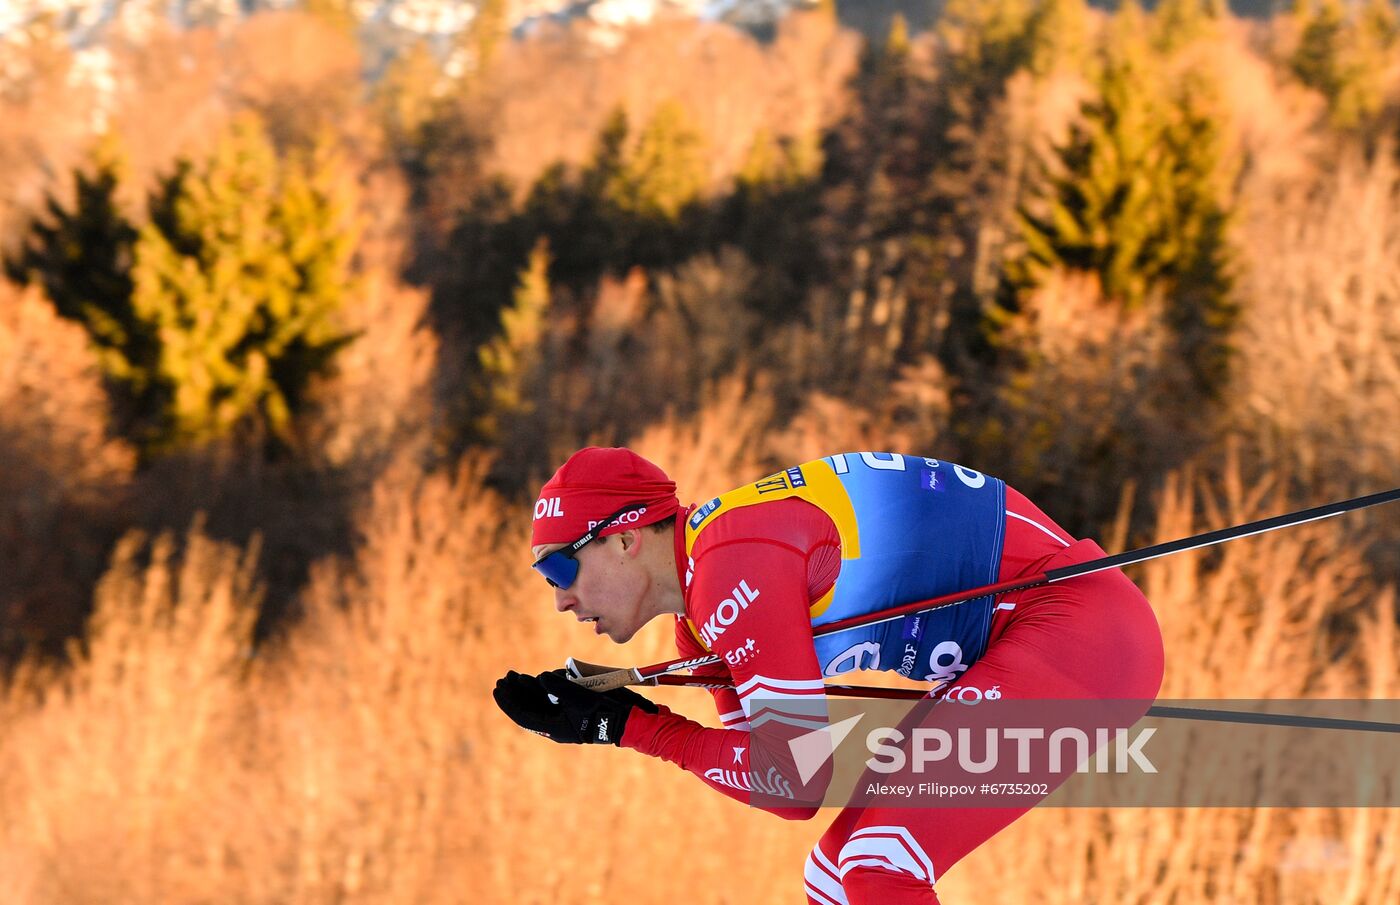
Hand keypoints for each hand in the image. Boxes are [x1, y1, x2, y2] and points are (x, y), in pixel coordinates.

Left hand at [493, 669, 658, 744]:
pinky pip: (554, 700)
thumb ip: (558, 687)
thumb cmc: (606, 710)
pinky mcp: (577, 710)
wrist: (631, 720)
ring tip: (517, 676)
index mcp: (555, 728)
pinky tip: (542, 678)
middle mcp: (558, 724)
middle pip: (530, 707)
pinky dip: (546, 689)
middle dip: (516, 692)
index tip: (498, 687)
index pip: (524, 714)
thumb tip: (542, 678)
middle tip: (505, 677)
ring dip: (529, 689)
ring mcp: (567, 717)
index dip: (509, 701)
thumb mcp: (580, 697)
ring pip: (540, 702)